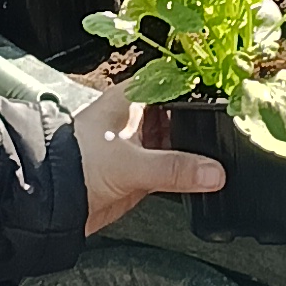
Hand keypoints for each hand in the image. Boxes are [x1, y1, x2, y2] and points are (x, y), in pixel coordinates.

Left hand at [70, 80, 223, 232]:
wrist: (49, 202)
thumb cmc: (70, 164)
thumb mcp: (128, 163)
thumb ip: (174, 168)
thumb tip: (213, 172)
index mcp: (130, 99)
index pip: (173, 82)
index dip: (200, 86)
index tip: (230, 93)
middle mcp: (137, 119)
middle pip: (182, 114)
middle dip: (204, 123)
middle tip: (236, 127)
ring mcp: (139, 146)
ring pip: (180, 143)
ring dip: (198, 151)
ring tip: (227, 153)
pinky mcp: (140, 173)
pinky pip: (173, 170)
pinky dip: (189, 174)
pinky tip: (207, 178)